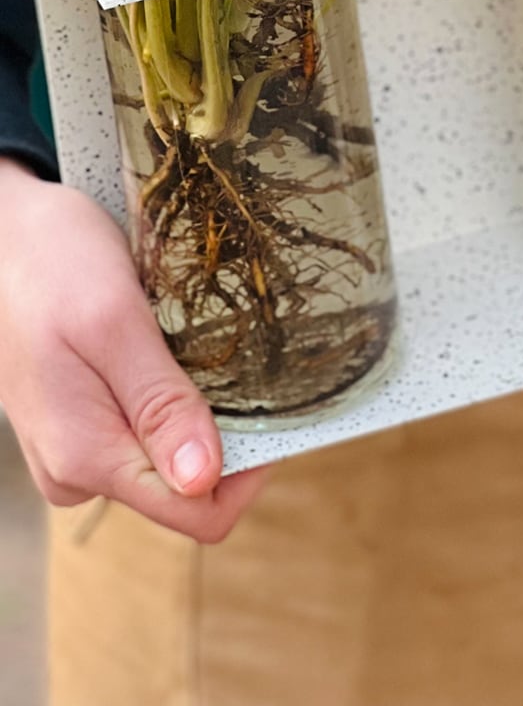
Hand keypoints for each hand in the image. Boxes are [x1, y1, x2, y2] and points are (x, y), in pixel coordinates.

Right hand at [0, 158, 267, 539]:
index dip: (248, 470)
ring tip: (189, 338)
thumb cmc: (51, 262)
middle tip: (229, 353)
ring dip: (198, 405)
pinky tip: (167, 343)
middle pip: (188, 485)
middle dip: (224, 429)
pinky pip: (146, 429)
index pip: (197, 512)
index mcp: (87, 458)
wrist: (2, 235)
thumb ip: (156, 403)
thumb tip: (202, 480)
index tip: (272, 408)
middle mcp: (78, 471)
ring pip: (169, 454)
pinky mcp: (81, 424)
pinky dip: (172, 391)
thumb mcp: (111, 322)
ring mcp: (76, 450)